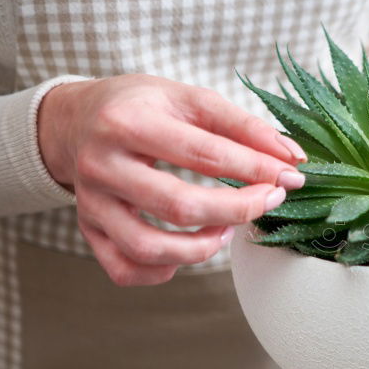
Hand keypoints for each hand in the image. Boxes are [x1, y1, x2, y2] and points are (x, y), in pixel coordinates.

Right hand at [38, 74, 307, 285]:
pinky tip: (188, 251)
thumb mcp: (190, 98)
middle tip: (269, 200)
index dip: (255, 169)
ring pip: (148, 247)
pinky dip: (163, 271)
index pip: (204, 154)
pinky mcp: (88, 230)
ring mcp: (91, 203)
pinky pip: (125, 269)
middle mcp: (102, 165)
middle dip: (238, 209)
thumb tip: (292, 158)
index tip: (290, 176)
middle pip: (179, 205)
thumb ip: (243, 125)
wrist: (75, 119)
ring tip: (226, 230)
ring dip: (201, 249)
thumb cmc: (142, 107)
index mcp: (129, 122)